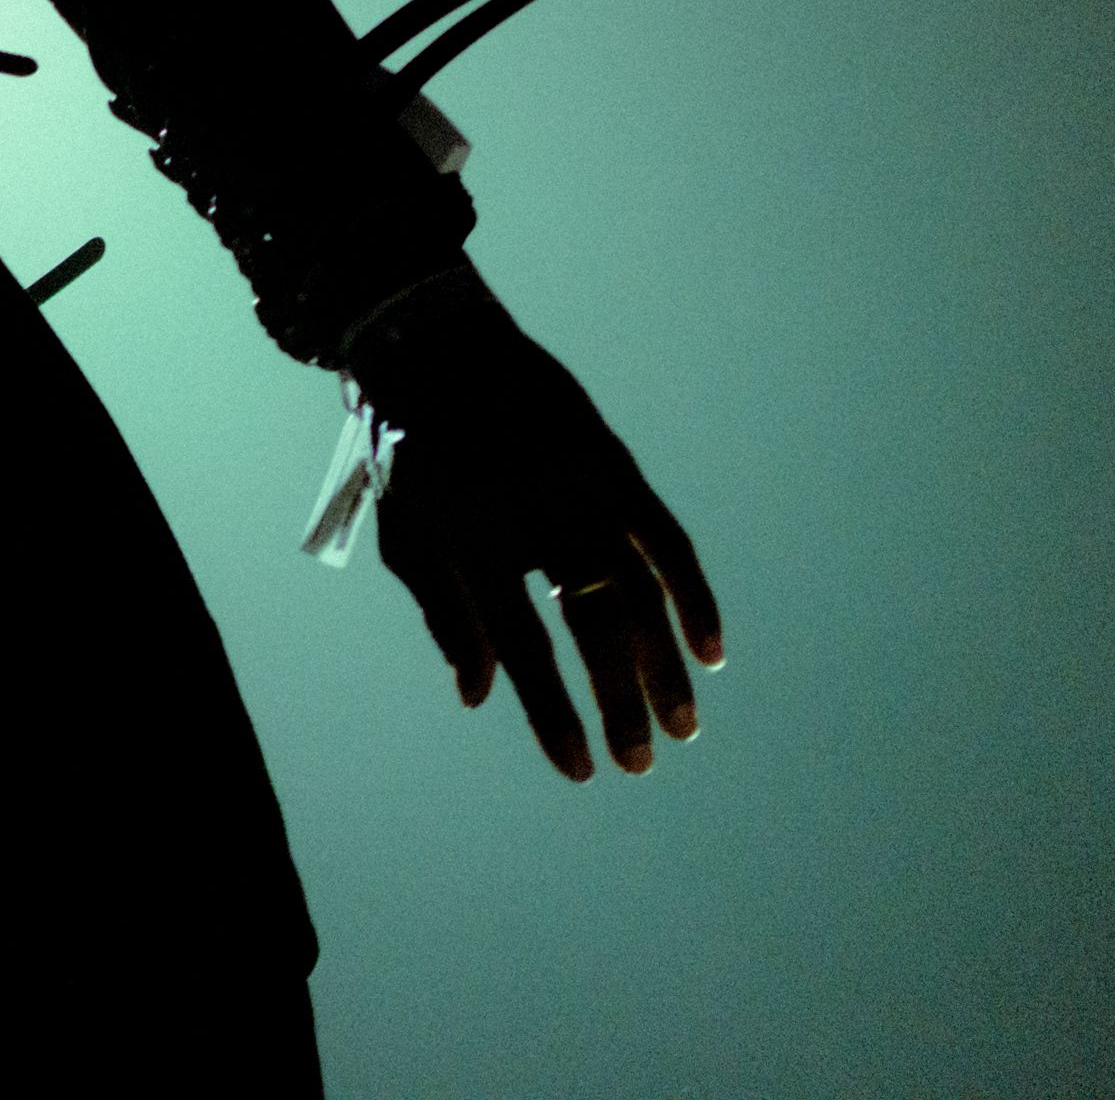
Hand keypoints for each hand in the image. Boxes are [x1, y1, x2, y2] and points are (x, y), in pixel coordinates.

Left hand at [365, 288, 723, 780]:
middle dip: (619, 701)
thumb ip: (446, 617)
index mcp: (471, 535)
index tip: (580, 771)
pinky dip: (693, 595)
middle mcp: (534, 510)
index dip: (552, 714)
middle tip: (639, 765)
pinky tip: (709, 649)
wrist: (435, 344)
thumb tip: (482, 698)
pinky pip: (666, 538)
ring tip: (683, 727)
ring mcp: (582, 482)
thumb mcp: (405, 535)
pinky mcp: (614, 463)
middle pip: (592, 624)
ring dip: (666, 663)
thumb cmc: (410, 455)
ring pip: (641, 587)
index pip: (522, 645)